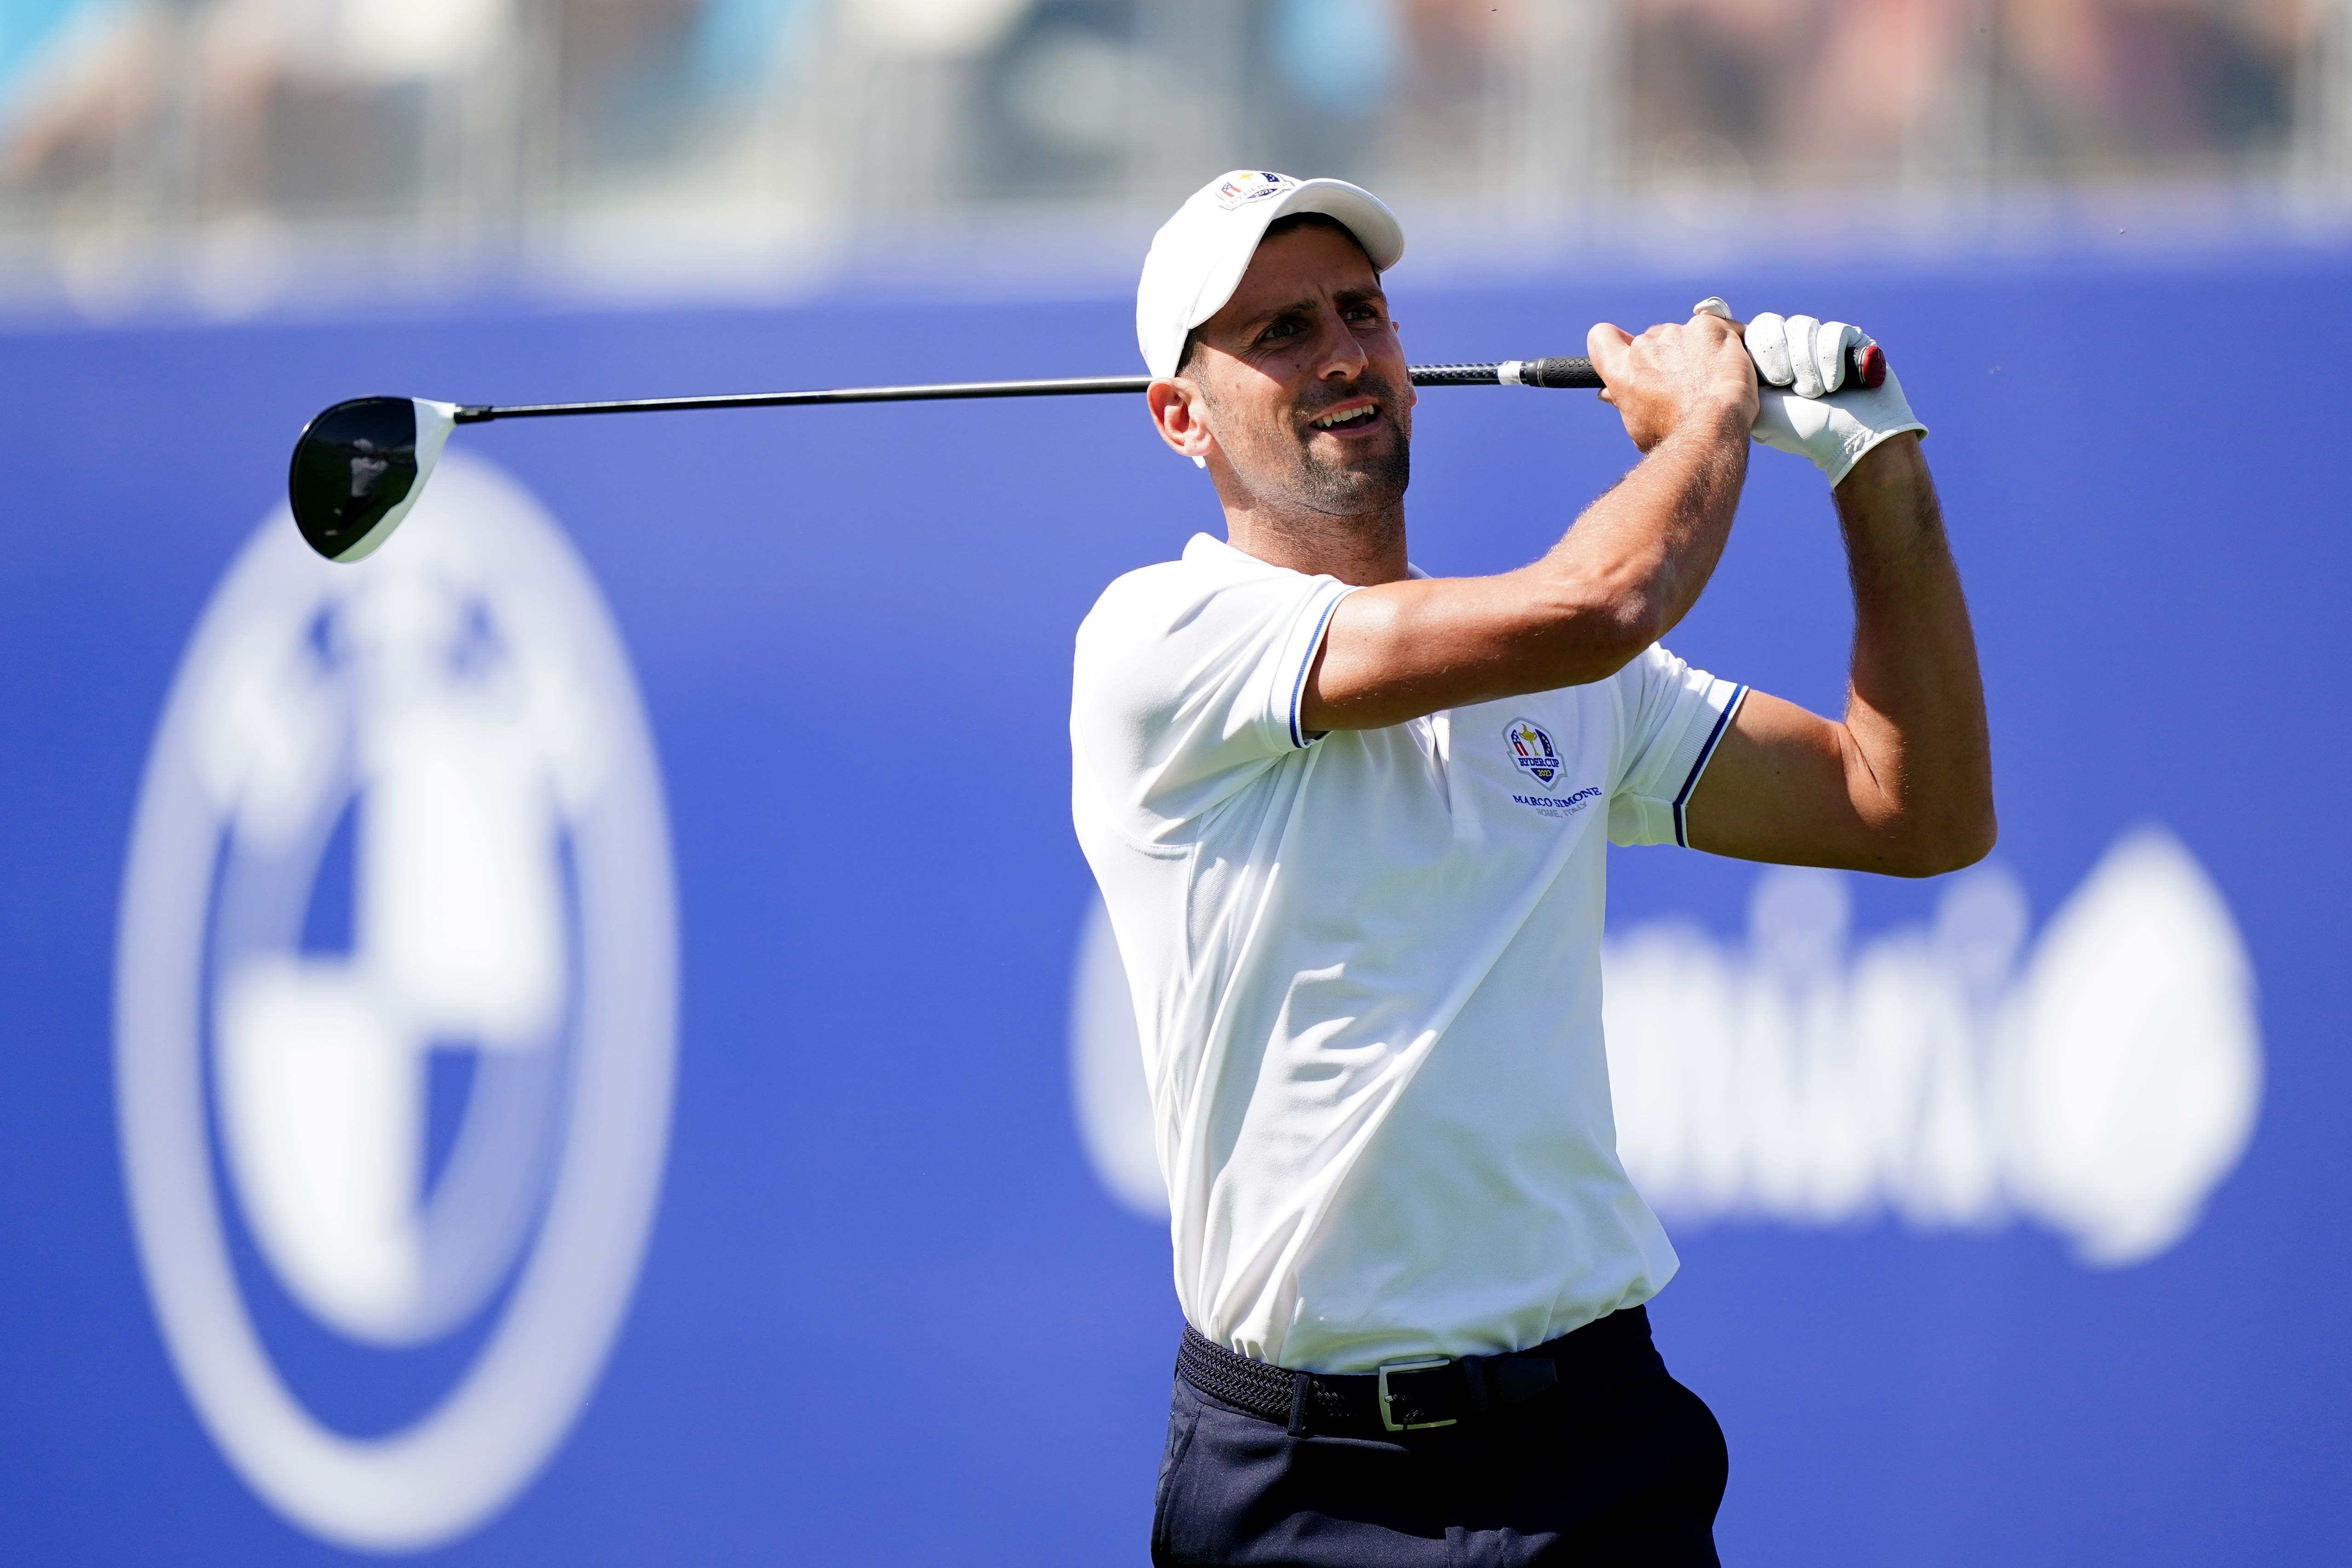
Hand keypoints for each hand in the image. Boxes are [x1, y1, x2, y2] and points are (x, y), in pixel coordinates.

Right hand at [1586, 307, 1756, 453]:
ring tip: (1712, 379)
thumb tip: (1609, 394)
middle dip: (1666, 356)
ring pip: (1683, 335)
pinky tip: (1733, 360)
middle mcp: (1644, 347)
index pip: (1602, 338)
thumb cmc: (1675, 435)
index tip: (1626, 350)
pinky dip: (1726, 340)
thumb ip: (1624, 401)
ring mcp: (1676, 333)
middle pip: (1650, 340)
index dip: (1614, 341)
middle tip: (1686, 382)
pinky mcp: (1707, 326)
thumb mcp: (1639, 426)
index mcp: (1621, 371)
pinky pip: (1717, 326)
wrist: (1712, 427)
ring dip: (1695, 350)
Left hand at [1716, 301, 1927, 485]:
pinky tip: (1836, 385)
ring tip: (1813, 393)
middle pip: (1770, 323)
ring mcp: (1820, 341)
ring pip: (1802, 326)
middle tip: (1781, 383)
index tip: (1749, 356)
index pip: (1750, 331)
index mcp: (1764, 362)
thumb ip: (1730, 382)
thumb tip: (1705, 353)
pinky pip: (1835, 331)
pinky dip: (1831, 359)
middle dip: (1775, 353)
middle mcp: (1790, 347)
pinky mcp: (1851, 339)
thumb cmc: (1799, 430)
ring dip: (1805, 363)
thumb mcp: (1754, 409)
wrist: (1849, 440)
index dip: (1751, 340)